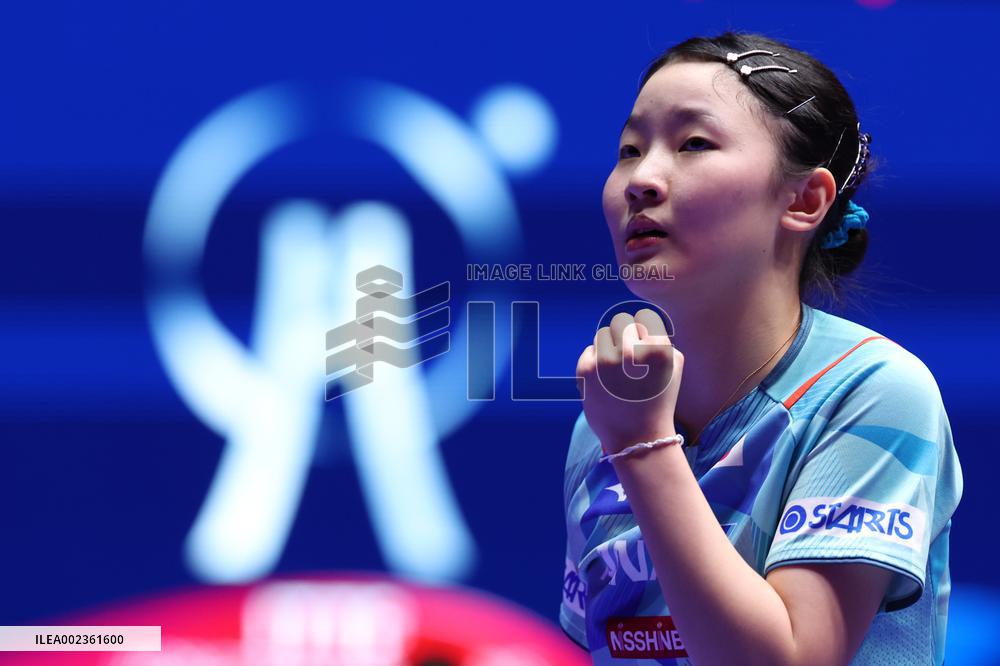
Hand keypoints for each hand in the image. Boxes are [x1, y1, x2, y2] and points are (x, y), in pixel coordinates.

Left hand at [575, 308, 683, 453]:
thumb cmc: (657, 401)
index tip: (643, 350)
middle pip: (621, 322)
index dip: (644, 334)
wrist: (638, 438)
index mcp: (657, 349)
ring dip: (610, 348)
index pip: (644, 319)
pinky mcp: (586, 370)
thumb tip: (640, 323)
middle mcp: (631, 352)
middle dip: (624, 338)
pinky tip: (606, 380)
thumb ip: (661, 340)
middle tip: (628, 360)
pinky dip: (596, 362)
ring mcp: (607, 361)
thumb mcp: (673, 367)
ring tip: (617, 372)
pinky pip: (589, 350)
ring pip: (603, 335)